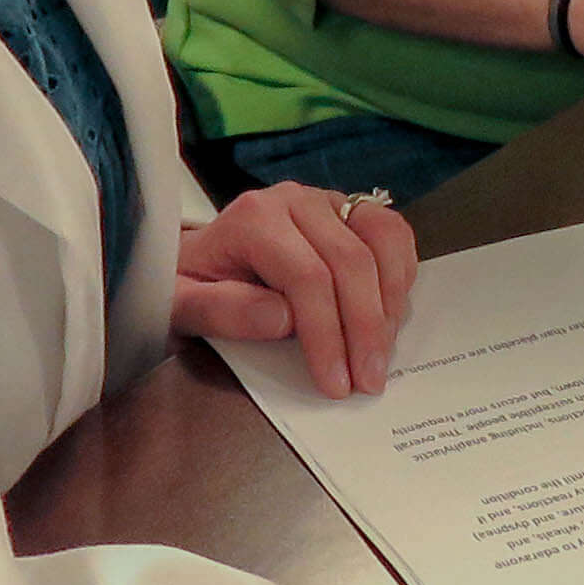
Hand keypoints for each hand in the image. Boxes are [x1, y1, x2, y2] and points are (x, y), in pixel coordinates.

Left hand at [171, 186, 416, 395]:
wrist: (198, 262)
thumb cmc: (191, 287)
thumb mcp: (182, 307)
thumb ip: (222, 311)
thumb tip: (282, 319)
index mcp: (254, 218)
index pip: (307, 277)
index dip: (327, 334)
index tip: (335, 384)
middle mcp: (295, 200)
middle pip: (350, 262)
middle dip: (365, 330)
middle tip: (369, 381)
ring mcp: (327, 201)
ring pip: (381, 243)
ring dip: (389, 305)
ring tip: (381, 355)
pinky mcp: (350, 210)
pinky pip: (393, 233)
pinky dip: (400, 274)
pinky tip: (389, 316)